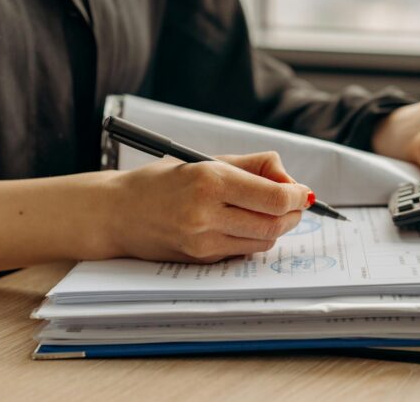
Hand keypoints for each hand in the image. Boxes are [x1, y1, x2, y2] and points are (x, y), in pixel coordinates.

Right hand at [102, 151, 310, 262]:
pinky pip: (242, 251)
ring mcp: (202, 241)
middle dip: (292, 214)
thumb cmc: (163, 181)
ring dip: (276, 228)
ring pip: (263, 241)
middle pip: (274, 224)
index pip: (274, 198)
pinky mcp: (200, 260)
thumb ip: (254, 166)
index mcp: (210, 181)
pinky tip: (243, 224)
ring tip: (269, 213)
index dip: (297, 196)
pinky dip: (253, 238)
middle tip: (293, 204)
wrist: (117, 213)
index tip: (302, 192)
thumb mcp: (207, 161)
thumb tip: (291, 182)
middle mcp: (206, 214)